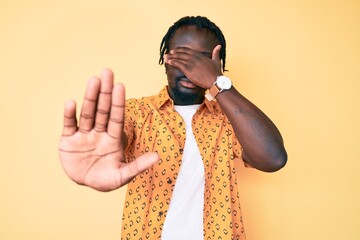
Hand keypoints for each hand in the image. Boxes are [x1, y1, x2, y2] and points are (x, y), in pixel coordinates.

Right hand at [58, 69, 158, 191]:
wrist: (85, 184)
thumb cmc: (106, 179)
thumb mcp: (123, 175)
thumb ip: (138, 166)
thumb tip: (158, 157)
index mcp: (113, 138)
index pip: (117, 117)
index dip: (119, 102)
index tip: (120, 86)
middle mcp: (99, 132)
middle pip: (103, 110)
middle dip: (105, 92)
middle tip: (107, 72)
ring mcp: (84, 135)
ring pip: (87, 114)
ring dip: (90, 98)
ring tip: (93, 80)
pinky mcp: (68, 140)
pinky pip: (69, 125)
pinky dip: (69, 115)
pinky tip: (71, 103)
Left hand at [164, 45, 221, 88]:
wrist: (215, 80)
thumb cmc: (216, 73)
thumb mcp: (216, 61)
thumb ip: (216, 53)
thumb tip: (219, 46)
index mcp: (200, 55)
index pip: (187, 50)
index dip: (180, 50)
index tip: (174, 50)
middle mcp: (194, 57)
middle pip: (181, 53)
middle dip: (173, 53)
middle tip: (167, 54)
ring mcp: (191, 63)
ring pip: (178, 58)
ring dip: (171, 57)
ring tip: (165, 58)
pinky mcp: (188, 69)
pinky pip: (178, 64)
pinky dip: (172, 62)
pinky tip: (168, 61)